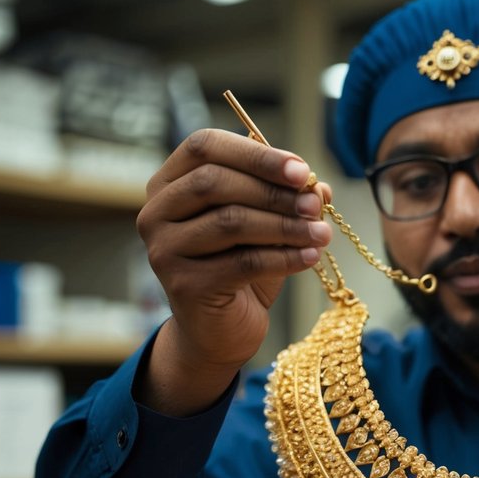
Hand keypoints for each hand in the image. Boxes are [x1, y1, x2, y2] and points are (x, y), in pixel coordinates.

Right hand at [136, 128, 333, 413]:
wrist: (220, 331)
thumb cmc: (240, 267)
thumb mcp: (264, 224)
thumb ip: (285, 198)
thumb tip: (321, 187)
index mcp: (169, 182)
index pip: (205, 147)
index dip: (256, 154)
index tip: (302, 171)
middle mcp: (156, 212)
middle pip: (214, 182)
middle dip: (273, 191)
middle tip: (316, 204)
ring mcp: (164, 249)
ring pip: (230, 222)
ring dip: (285, 225)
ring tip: (322, 234)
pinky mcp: (184, 285)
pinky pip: (242, 262)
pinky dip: (283, 258)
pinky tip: (310, 257)